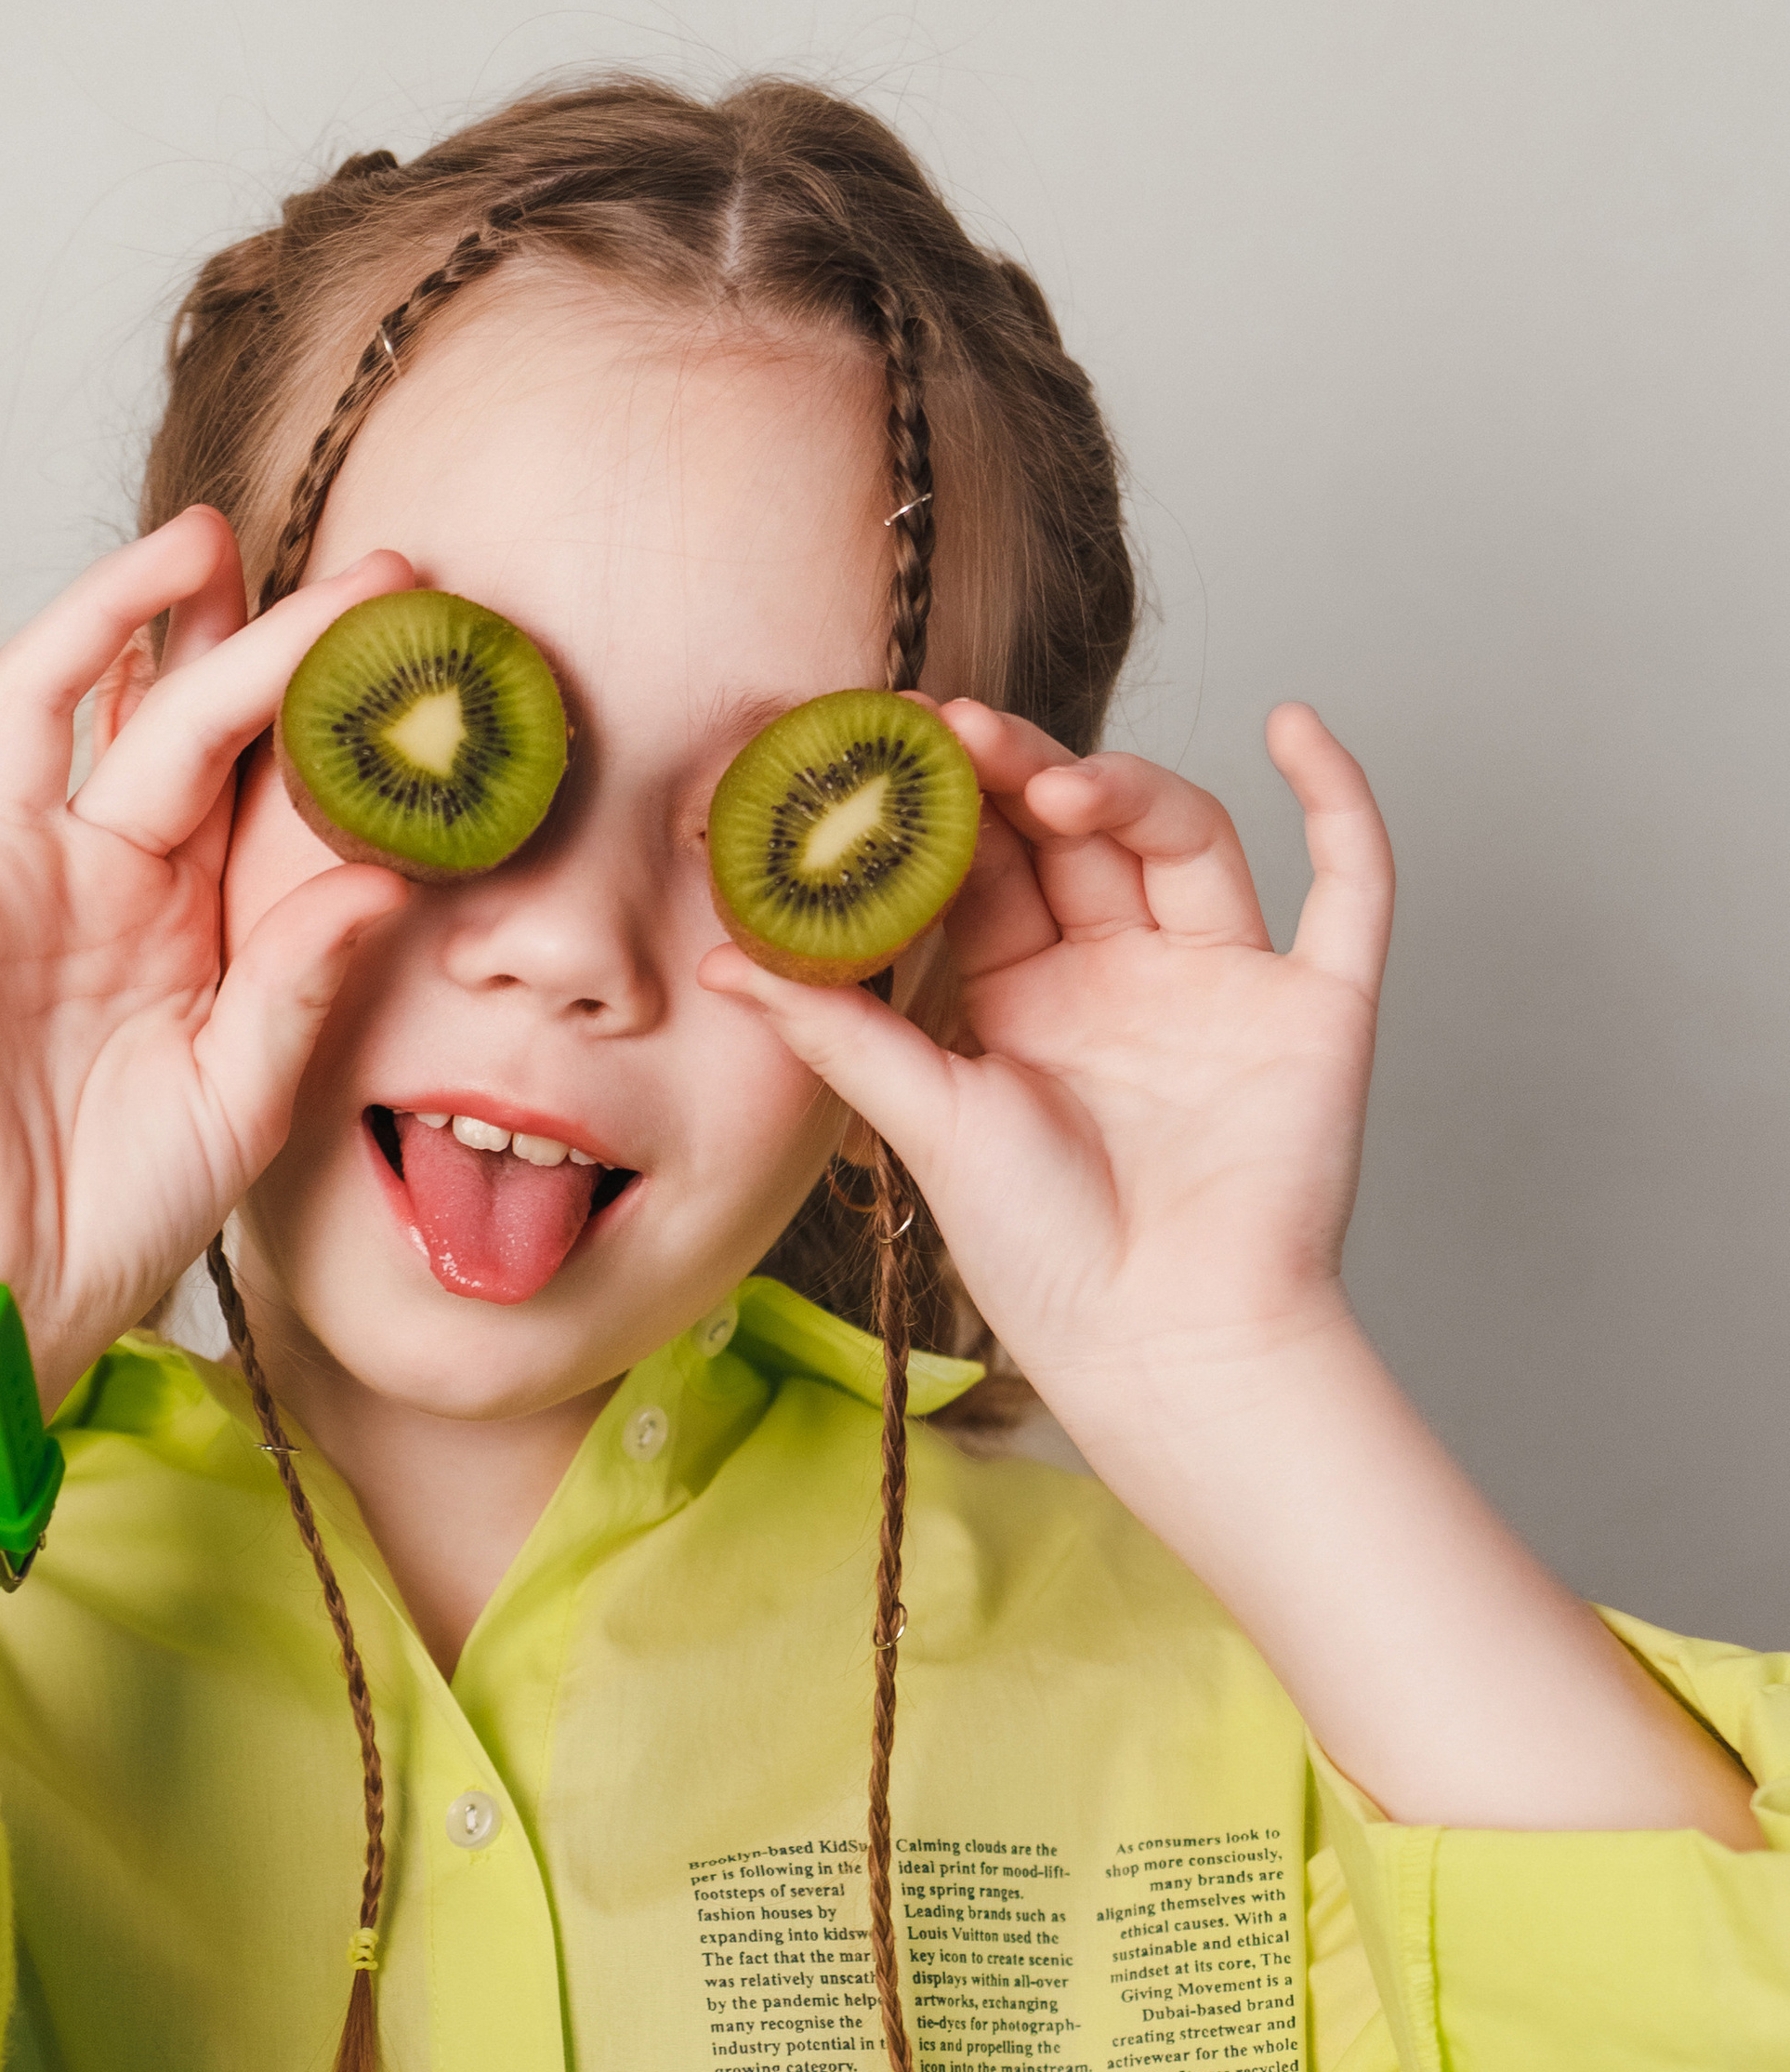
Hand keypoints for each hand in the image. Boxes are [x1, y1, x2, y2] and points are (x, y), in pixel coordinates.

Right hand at [0, 509, 412, 1405]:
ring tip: (193, 546)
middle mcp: (95, 873)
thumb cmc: (120, 1214)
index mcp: (184, 915)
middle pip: (165, 709)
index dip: (317, 692)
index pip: (253, 768)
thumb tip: (388, 872)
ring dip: (111, 612)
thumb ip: (305, 977)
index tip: (406, 624)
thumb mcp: (248, 1091)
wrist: (2, 1293)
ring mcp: (0, 873)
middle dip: (242, 628)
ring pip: (47, 699)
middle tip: (340, 569)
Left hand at [697, 701, 1394, 1433]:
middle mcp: (1127, 978)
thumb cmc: (1046, 1256)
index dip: (947, 797)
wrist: (1160, 1346)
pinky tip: (1294, 725)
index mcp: (1030, 999)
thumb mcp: (927, 1121)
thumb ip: (840, 1028)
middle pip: (1081, 831)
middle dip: (1019, 770)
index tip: (889, 738)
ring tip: (1054, 780)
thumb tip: (719, 960)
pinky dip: (1338, 801)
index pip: (991, 862)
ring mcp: (1224, 987)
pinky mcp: (1317, 1010)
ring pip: (1187, 837)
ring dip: (1129, 787)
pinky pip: (1351, 886)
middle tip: (954, 731)